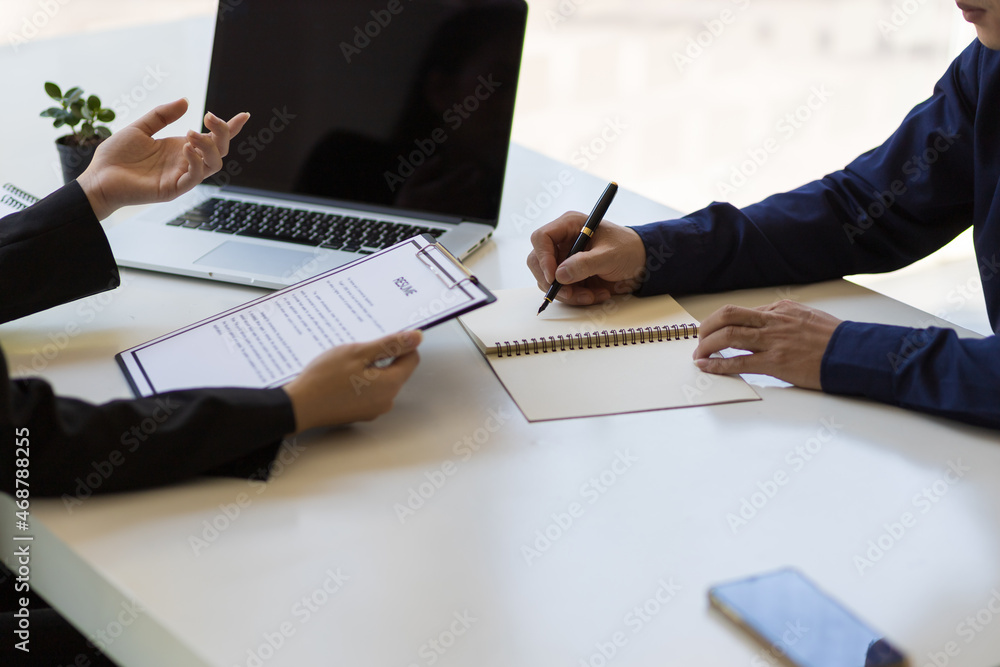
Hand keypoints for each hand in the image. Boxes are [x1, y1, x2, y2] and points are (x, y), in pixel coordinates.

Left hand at [77, 98, 249, 219]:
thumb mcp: (140, 127)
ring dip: (209, 146)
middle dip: (222, 132)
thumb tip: (186, 102)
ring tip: (191, 133)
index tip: (244, 115)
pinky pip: (195, 178)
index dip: (230, 128)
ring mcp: (181, 177)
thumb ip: (162, 115)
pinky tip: (186, 148)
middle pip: (220, 151)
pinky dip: (196, 161)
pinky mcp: (173, 189)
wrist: (98, 178)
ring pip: (214, 165)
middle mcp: (186, 162)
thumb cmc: (117, 156)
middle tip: (208, 117)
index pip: (213, 139)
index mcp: (181, 148)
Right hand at [283, 331, 421, 431]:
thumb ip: (391, 345)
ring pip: (381, 381)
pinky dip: (360, 382)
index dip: (399, 344)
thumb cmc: (324, 379)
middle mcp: (386, 401)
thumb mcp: (358, 353)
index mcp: (390, 385)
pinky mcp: (360, 413)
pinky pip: (368, 392)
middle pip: (396, 370)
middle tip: (356, 351)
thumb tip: (417, 338)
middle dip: (381, 357)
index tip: (380, 338)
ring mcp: (373, 410)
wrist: (299, 407)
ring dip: (369, 369)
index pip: (411, 358)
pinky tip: (341, 377)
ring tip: (345, 365)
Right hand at [526, 211, 646, 305]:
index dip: (543, 257)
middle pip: (538, 261)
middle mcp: (562, 241)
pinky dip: (576, 298)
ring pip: (548, 280)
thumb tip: (559, 275)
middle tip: (570, 293)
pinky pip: (561, 290)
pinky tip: (596, 295)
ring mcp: (564, 259)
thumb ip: (585, 264)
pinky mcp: (569, 275)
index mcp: (570, 225)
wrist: (642, 264)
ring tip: (592, 295)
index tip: (553, 277)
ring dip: (568, 293)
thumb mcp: (609, 255)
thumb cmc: (629, 250)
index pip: (541, 238)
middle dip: (552, 281)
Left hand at [692, 300, 841, 389]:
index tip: (712, 329)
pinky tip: (706, 366)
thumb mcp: (809, 318)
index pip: (743, 311)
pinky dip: (718, 364)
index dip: (722, 320)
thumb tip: (766, 324)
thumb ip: (786, 320)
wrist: (855, 353)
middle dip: (706, 327)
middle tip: (699, 338)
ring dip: (707, 345)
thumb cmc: (837, 339)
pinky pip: (738, 362)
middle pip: (728, 316)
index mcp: (782, 309)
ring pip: (729, 336)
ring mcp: (773, 341)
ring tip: (698, 354)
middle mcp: (774, 321)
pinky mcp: (776, 362)